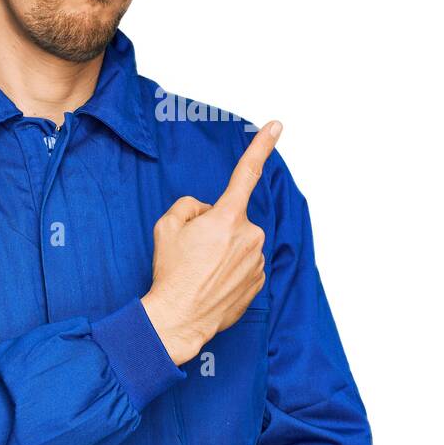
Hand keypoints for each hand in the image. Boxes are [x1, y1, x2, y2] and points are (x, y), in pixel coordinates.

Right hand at [141, 120, 282, 365]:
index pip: (246, 173)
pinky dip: (230, 271)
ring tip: (201, 271)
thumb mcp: (167, 226)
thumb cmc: (172, 273)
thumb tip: (206, 211)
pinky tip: (212, 283)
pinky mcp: (258, 283)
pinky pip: (245, 266)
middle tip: (194, 250)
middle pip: (233, 219)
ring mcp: (257, 261)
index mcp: (228, 217)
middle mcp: (250, 236)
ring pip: (240, 244)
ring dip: (224, 251)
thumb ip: (190, 206)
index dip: (261, 146)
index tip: (276, 126)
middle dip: (217, 227)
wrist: (179, 318)